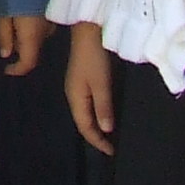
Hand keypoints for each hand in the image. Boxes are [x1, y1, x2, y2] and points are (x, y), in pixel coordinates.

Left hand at [0, 13, 51, 76]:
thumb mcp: (4, 15)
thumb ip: (4, 36)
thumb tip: (5, 54)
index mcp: (32, 37)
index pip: (28, 63)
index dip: (17, 70)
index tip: (7, 70)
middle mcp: (45, 34)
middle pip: (32, 51)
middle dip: (18, 50)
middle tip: (6, 39)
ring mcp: (52, 24)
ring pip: (37, 40)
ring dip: (24, 38)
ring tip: (11, 23)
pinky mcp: (53, 14)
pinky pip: (42, 29)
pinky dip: (31, 29)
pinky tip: (22, 15)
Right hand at [64, 22, 114, 153]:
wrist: (88, 32)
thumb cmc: (94, 58)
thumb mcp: (101, 84)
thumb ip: (103, 107)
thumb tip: (105, 129)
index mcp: (75, 98)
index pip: (85, 127)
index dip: (97, 141)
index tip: (112, 152)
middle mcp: (73, 95)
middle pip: (82, 122)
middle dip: (95, 136)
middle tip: (110, 148)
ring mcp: (75, 87)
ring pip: (84, 114)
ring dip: (95, 126)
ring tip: (107, 136)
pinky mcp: (81, 80)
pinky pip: (86, 105)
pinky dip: (95, 114)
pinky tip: (102, 115)